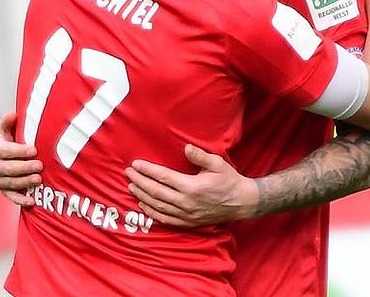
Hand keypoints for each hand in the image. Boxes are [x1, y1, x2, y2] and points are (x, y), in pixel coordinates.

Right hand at [0, 112, 42, 206]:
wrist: (10, 157)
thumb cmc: (12, 140)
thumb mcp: (8, 130)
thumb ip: (8, 123)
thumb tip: (12, 114)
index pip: (4, 151)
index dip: (19, 151)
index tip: (34, 150)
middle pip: (7, 169)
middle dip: (24, 167)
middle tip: (39, 165)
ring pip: (10, 183)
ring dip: (24, 182)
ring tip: (39, 179)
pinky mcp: (5, 191)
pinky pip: (11, 197)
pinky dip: (21, 200)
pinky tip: (32, 201)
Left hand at [124, 144, 258, 226]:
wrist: (241, 202)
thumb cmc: (229, 180)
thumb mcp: (217, 164)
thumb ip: (200, 156)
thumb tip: (186, 147)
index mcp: (192, 187)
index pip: (163, 178)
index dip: (147, 170)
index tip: (135, 164)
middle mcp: (186, 203)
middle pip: (156, 192)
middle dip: (140, 181)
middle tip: (128, 173)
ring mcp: (186, 215)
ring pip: (158, 206)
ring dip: (142, 196)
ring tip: (131, 186)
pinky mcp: (188, 222)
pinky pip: (165, 219)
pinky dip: (152, 213)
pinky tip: (143, 205)